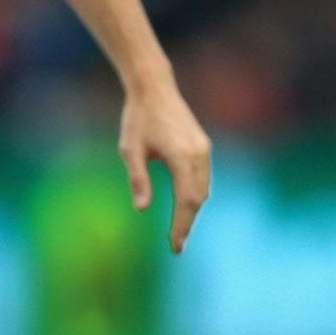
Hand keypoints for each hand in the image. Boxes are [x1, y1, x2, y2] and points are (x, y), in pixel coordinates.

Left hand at [118, 78, 212, 252]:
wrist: (154, 88)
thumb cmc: (138, 117)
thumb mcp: (130, 149)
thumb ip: (138, 179)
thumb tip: (143, 210)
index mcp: (180, 156)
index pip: (186, 200)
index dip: (181, 226)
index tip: (175, 246)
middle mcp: (198, 153)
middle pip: (199, 198)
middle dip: (188, 224)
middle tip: (177, 247)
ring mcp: (204, 148)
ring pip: (204, 189)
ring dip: (194, 211)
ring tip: (180, 231)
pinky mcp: (203, 145)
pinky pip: (204, 178)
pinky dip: (196, 196)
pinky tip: (186, 207)